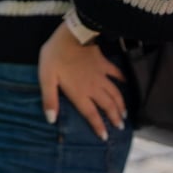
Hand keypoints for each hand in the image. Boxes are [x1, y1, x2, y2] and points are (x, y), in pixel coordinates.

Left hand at [38, 22, 126, 139]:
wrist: (71, 35)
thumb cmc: (55, 56)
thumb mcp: (46, 78)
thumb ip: (49, 99)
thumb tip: (51, 119)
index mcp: (79, 93)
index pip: (91, 114)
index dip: (98, 126)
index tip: (105, 137)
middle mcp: (93, 87)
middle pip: (107, 105)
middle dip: (114, 117)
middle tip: (120, 127)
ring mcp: (101, 75)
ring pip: (115, 93)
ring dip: (121, 104)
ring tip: (124, 113)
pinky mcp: (104, 63)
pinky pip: (116, 74)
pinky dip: (123, 80)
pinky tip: (126, 83)